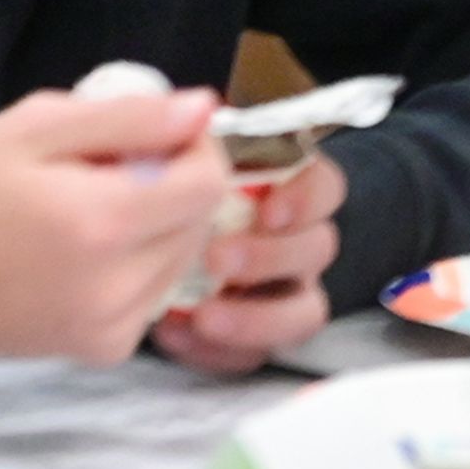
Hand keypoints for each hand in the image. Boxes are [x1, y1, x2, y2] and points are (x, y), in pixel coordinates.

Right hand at [0, 88, 231, 368]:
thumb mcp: (35, 128)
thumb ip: (130, 117)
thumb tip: (205, 110)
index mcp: (102, 223)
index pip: (209, 183)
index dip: (196, 150)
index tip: (159, 137)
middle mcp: (114, 286)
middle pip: (200, 222)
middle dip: (175, 188)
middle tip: (113, 172)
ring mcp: (109, 326)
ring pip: (183, 259)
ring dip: (159, 229)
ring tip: (92, 212)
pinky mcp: (100, 349)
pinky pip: (154, 296)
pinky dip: (138, 269)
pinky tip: (86, 255)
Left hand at [153, 155, 345, 374]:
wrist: (144, 238)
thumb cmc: (165, 185)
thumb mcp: (174, 153)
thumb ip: (185, 138)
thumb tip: (188, 111)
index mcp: (286, 189)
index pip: (325, 186)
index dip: (306, 198)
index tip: (268, 207)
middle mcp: (297, 241)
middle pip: (318, 249)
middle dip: (272, 256)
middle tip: (218, 258)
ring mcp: (283, 293)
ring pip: (305, 310)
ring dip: (259, 315)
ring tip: (205, 315)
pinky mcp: (257, 339)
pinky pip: (258, 356)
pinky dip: (221, 351)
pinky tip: (176, 335)